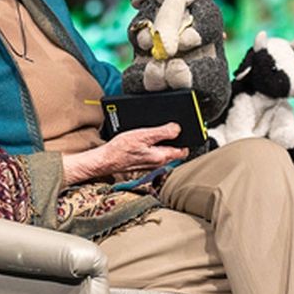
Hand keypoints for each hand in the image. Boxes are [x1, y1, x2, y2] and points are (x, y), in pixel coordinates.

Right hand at [63, 124, 186, 183]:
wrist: (105, 160)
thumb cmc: (120, 149)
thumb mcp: (143, 135)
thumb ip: (163, 132)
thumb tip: (178, 128)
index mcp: (162, 157)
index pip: (184, 150)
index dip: (187, 139)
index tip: (187, 131)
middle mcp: (159, 163)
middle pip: (175, 151)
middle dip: (176, 140)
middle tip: (172, 129)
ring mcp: (152, 165)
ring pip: (165, 152)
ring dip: (165, 143)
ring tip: (160, 133)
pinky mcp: (145, 163)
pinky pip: (156, 154)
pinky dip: (155, 146)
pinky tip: (148, 140)